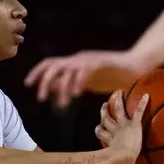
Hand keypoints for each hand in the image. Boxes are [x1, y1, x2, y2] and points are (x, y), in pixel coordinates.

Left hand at [25, 50, 140, 108]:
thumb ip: (69, 84)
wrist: (136, 68)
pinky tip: (78, 94)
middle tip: (41, 98)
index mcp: (74, 63)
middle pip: (54, 65)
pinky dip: (79, 82)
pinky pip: (85, 71)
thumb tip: (52, 88)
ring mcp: (90, 60)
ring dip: (63, 88)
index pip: (50, 63)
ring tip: (63, 104)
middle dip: (45, 81)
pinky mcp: (102, 62)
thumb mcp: (85, 82)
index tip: (28, 84)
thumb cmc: (112, 76)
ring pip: (68, 70)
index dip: (37, 73)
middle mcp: (79, 59)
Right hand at [96, 91, 147, 163]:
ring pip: (118, 110)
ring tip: (118, 93)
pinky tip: (147, 96)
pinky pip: (138, 112)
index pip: (101, 132)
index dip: (99, 129)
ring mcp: (123, 126)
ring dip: (118, 100)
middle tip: (105, 104)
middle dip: (105, 110)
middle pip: (106, 118)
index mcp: (109, 140)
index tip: (99, 127)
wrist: (123, 159)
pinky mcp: (133, 125)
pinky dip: (142, 104)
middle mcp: (114, 130)